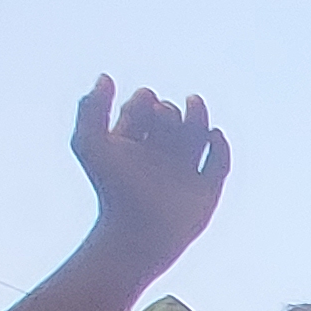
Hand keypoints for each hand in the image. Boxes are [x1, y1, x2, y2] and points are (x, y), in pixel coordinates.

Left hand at [67, 78, 229, 281]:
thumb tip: (106, 77)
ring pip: (197, 135)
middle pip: (172, 120)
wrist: (138, 233)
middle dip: (170, 110)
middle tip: (163, 115)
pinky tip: (214, 135)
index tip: (142, 104)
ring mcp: (184, 172)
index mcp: (133, 143)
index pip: (143, 111)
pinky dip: (221, 147)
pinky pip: (220, 163)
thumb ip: (90, 108)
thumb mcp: (89, 144)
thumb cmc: (111, 191)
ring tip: (193, 102)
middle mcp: (159, 155)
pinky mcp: (206, 190)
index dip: (144, 100)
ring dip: (198, 116)